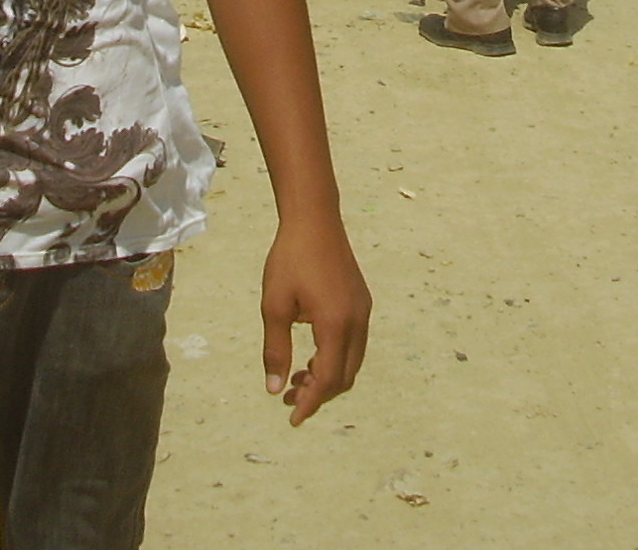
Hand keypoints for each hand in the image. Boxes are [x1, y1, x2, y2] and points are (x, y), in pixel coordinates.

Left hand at [259, 212, 369, 424]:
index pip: (327, 380)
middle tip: (288, 398)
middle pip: (344, 376)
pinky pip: (354, 343)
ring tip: (297, 378)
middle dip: (318, 393)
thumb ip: (275, 350)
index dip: (310, 403)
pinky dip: (335, 358)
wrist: (314, 219)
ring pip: (352, 362)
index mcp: (336, 325)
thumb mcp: (274, 306)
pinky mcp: (362, 302)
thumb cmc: (290, 260)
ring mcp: (363, 311)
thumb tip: (274, 389)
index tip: (292, 418)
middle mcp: (357, 322)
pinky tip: (312, 355)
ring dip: (327, 376)